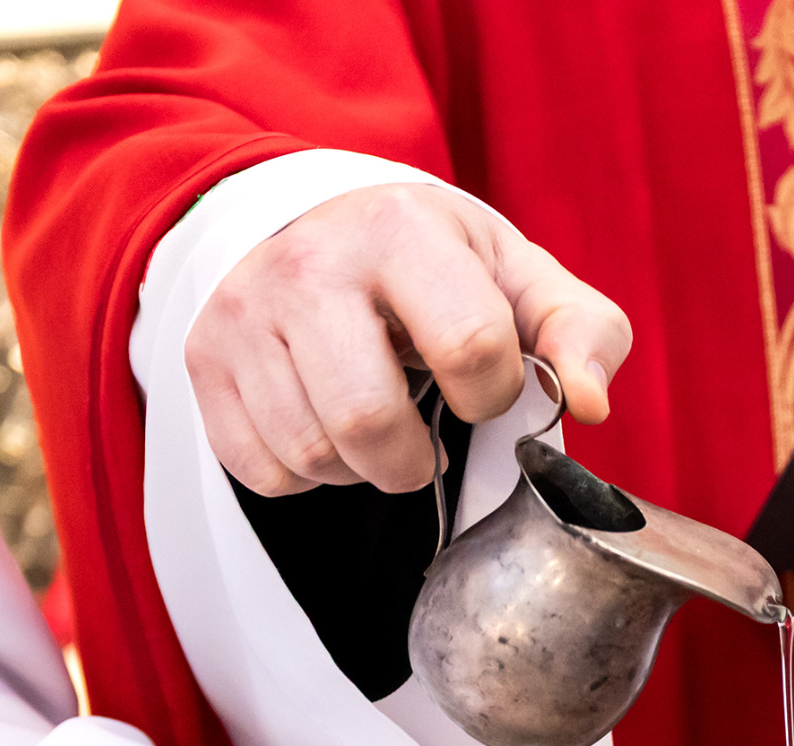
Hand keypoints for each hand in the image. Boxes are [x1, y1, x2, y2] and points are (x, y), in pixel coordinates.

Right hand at [187, 184, 632, 495]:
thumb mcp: (521, 277)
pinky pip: (261, 470)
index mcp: (402, 230)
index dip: (492, 391)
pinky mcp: (201, 357)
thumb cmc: (439, 265)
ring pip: (310, 454)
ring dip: (359, 469)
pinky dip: (307, 474)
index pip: (470, 347)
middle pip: (367, 421)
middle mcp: (309, 264)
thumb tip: (591, 404)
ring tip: (375, 423)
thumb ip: (583, 333)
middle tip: (424, 436)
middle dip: (413, 459)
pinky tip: (324, 424)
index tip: (483, 384)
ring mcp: (244, 311)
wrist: (319, 222)